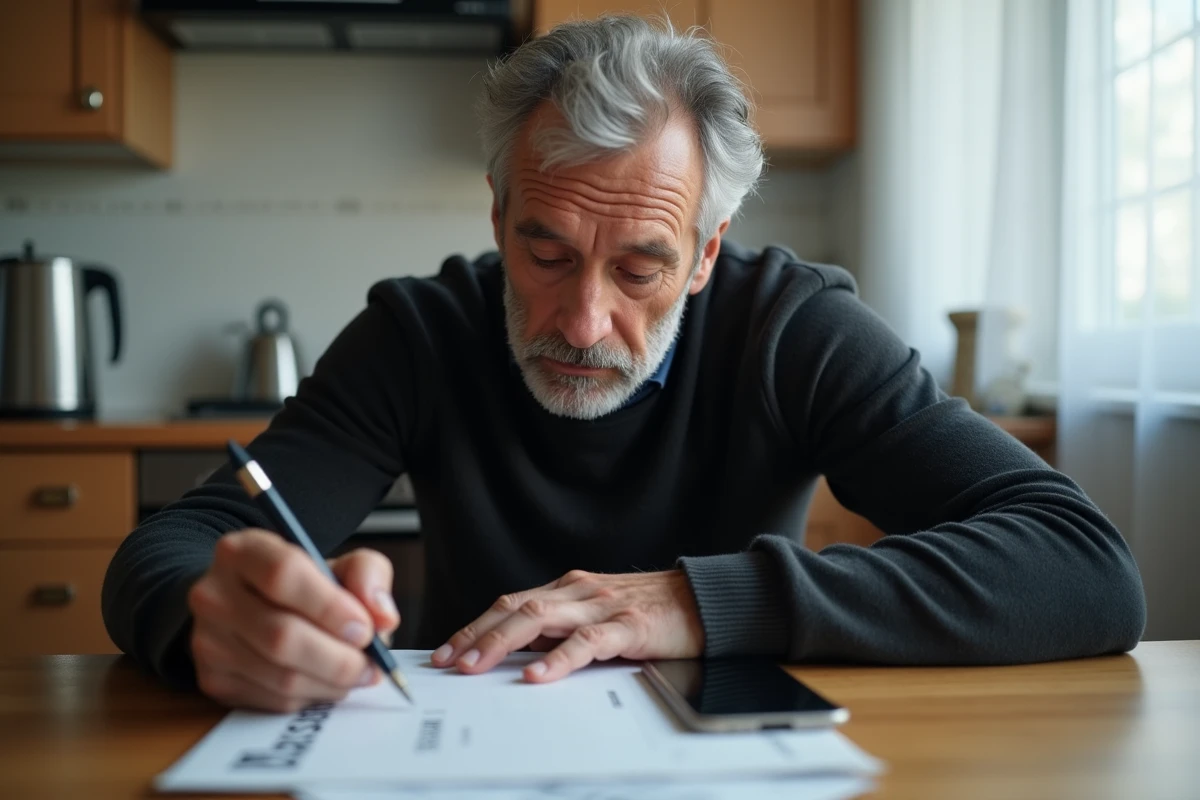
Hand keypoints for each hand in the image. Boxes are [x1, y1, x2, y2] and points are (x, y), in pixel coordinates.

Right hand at [186, 529, 399, 711]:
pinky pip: (273, 700)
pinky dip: (312, 697)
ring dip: (331, 682)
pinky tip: (327, 682)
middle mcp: (214, 593)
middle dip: (338, 657)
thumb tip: (383, 617)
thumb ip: (369, 575)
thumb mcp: (340, 564)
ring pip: (280, 675)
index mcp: (243, 551)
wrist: (254, 606)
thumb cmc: (304, 586)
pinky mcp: (213, 679)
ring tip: (357, 674)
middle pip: (280, 634)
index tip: (364, 628)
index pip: (283, 574)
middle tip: (371, 664)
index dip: (330, 606)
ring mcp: (208, 640)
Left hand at [430, 569, 703, 682]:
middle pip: (516, 606)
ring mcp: (603, 606)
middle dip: (477, 634)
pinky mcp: (628, 625)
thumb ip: (564, 627)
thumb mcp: (600, 614)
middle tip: (447, 661)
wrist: (707, 599)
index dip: (476, 626)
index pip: (511, 602)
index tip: (446, 650)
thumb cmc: (655, 610)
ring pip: (540, 617)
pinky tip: (538, 674)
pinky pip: (586, 641)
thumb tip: (521, 651)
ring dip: (502, 642)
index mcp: (570, 589)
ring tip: (475, 665)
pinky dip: (558, 658)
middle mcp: (580, 592)